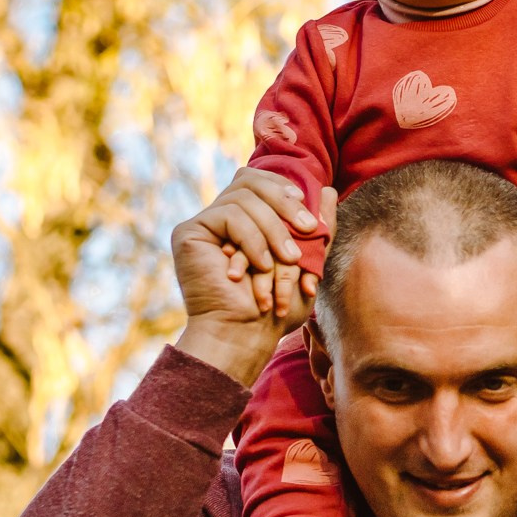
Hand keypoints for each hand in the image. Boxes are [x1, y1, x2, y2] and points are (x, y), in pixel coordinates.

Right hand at [171, 173, 337, 384]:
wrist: (246, 335)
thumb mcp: (307, 264)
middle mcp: (219, 218)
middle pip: (249, 180)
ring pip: (242, 198)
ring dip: (272, 228)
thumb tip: (327, 190)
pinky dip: (252, 239)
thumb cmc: (276, 309)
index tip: (306, 208)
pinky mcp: (189, 232)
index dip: (282, 187)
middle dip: (284, 202)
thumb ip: (318, 229)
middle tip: (309, 229)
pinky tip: (262, 264)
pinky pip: (228, 215)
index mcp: (242, 221)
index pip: (258, 182)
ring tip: (287, 260)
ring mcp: (203, 224)